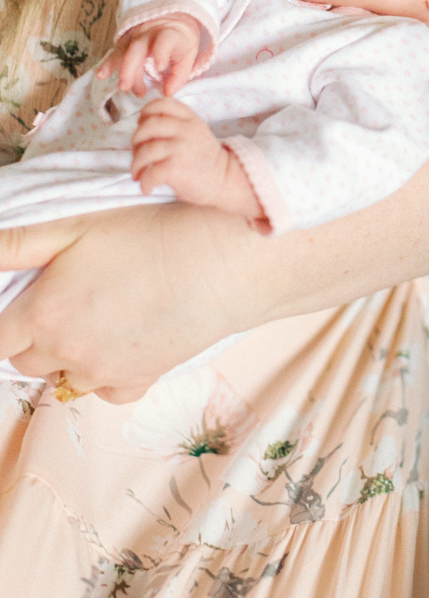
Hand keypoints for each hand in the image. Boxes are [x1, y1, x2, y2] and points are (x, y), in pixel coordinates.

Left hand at [0, 204, 268, 401]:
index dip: (8, 319)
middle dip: (37, 334)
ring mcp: (103, 374)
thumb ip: (16, 244)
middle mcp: (68, 352)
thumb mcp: (75, 225)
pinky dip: (107, 372)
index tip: (28, 302)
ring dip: (71, 353)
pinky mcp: (138, 383)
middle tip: (68, 297)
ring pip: (65, 377)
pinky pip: (105, 391)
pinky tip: (126, 336)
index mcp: (44, 314)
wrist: (219, 262)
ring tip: (102, 311)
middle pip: (27, 360)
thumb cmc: (150, 233)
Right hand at [96, 14, 202, 96]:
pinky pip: (115, 51)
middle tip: (127, 87)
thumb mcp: (188, 56)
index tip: (160, 68)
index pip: (164, 41)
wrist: (172, 21)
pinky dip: (108, 63)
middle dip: (131, 68)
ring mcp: (135, 35)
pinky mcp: (125, 40)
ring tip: (118, 85)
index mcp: (169, 34)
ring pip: (124, 50)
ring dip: (118, 68)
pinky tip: (101, 74)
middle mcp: (150, 33)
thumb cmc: (180, 43)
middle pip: (138, 49)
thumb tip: (167, 93)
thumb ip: (179, 75)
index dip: (161, 53)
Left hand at [132, 97, 262, 216]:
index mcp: (190, 119)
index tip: (142, 125)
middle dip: (136, 141)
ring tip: (139, 174)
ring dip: (136, 164)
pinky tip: (147, 186)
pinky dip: (144, 181)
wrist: (224, 181)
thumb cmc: (204, 160)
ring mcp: (181, 148)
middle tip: (138, 154)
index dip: (146, 112)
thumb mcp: (196, 132)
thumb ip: (175, 125)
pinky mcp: (176, 168)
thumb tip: (142, 130)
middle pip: (148, 126)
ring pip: (146, 150)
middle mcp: (186, 130)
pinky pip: (150, 172)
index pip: (162, 103)